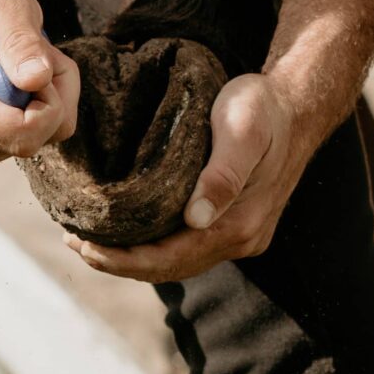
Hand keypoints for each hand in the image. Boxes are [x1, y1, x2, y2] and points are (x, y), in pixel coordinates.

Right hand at [0, 0, 78, 163]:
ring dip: (50, 95)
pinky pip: (39, 134)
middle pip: (43, 135)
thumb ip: (21, 41)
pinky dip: (42, 104)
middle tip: (32, 54)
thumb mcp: (2, 5)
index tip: (39, 65)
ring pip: (47, 134)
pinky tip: (17, 79)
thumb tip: (38, 79)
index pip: (23, 133)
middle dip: (56, 91)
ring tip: (19, 62)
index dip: (50, 101)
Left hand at [65, 73, 315, 282]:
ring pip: (179, 260)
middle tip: (75, 244)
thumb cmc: (264, 109)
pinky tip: (129, 233)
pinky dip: (154, 247)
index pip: (172, 258)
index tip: (86, 246)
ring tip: (91, 243)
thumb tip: (196, 218)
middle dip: (120, 263)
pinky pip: (189, 247)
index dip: (125, 259)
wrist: (298, 105)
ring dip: (134, 259)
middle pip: (171, 267)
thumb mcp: (242, 130)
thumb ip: (222, 174)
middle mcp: (242, 237)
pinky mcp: (236, 222)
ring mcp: (241, 234)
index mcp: (239, 223)